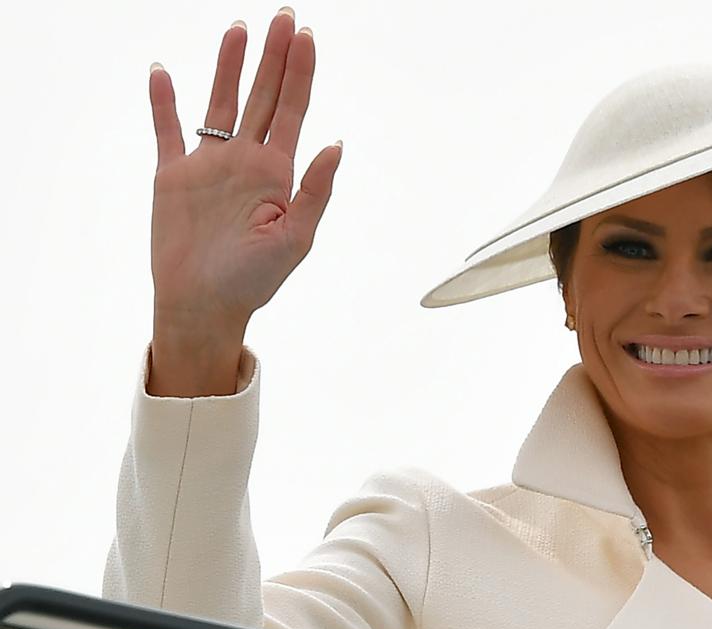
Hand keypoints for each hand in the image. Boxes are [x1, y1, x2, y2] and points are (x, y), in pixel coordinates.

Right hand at [147, 8, 340, 335]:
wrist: (204, 305)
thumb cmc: (254, 280)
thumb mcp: (296, 238)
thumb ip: (316, 191)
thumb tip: (336, 144)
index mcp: (278, 172)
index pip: (293, 110)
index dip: (300, 73)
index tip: (307, 37)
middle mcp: (246, 160)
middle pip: (263, 96)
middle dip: (274, 57)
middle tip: (284, 16)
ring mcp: (209, 164)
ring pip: (220, 102)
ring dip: (227, 66)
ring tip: (239, 28)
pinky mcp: (173, 175)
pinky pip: (168, 131)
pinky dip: (164, 102)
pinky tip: (163, 71)